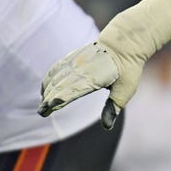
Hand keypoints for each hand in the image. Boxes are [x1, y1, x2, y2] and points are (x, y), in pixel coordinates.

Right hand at [39, 0, 170, 127]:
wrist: (124, 43)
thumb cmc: (127, 68)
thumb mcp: (126, 89)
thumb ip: (114, 106)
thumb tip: (107, 126)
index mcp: (95, 78)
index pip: (73, 90)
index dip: (61, 99)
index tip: (50, 107)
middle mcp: (82, 69)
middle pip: (61, 85)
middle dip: (50, 99)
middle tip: (42, 112)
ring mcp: (76, 62)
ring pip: (57, 77)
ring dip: (48, 90)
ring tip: (42, 104)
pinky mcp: (74, 57)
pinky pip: (57, 68)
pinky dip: (49, 78)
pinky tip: (45, 87)